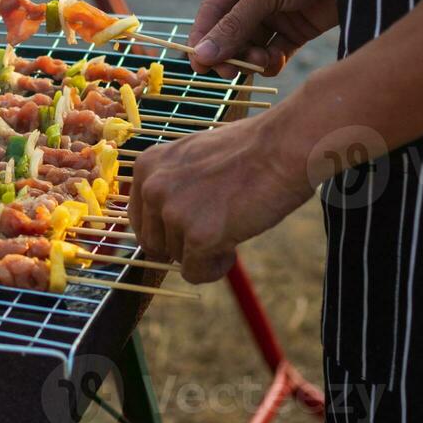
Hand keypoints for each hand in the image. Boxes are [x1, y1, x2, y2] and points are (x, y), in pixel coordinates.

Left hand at [127, 112, 314, 282]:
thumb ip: (171, 186)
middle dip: (181, 245)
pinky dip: (215, 267)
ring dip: (203, 252)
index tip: (192, 224)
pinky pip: (196, 273)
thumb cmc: (247, 152)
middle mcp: (152, 188)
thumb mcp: (191, 159)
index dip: (167, 230)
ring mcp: (173, 213)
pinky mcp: (198, 236)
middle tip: (215, 227)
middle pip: (153, 244)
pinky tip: (234, 242)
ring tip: (231, 224)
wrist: (282, 148)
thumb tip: (163, 224)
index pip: (140, 220)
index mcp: (147, 166)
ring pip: (176, 259)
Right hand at [189, 0, 338, 77]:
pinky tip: (275, 62)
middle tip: (235, 70)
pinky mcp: (297, 26)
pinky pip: (275, 50)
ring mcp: (274, 10)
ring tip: (262, 61)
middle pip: (229, 31)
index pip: (211, 11)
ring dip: (252, 58)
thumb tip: (201, 54)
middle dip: (231, 51)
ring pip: (251, 44)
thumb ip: (235, 24)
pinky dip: (272, 61)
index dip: (203, 39)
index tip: (200, 67)